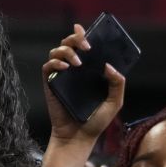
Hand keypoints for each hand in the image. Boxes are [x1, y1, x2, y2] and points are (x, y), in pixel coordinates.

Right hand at [42, 23, 125, 141]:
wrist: (79, 138)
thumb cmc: (96, 121)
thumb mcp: (114, 102)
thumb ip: (117, 83)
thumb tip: (108, 65)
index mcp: (89, 70)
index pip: (85, 47)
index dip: (83, 34)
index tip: (86, 29)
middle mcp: (75, 70)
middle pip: (70, 43)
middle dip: (77, 38)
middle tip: (87, 46)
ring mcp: (62, 75)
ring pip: (57, 51)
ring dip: (67, 50)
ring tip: (78, 62)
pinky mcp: (50, 83)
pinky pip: (48, 66)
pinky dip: (55, 63)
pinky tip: (66, 68)